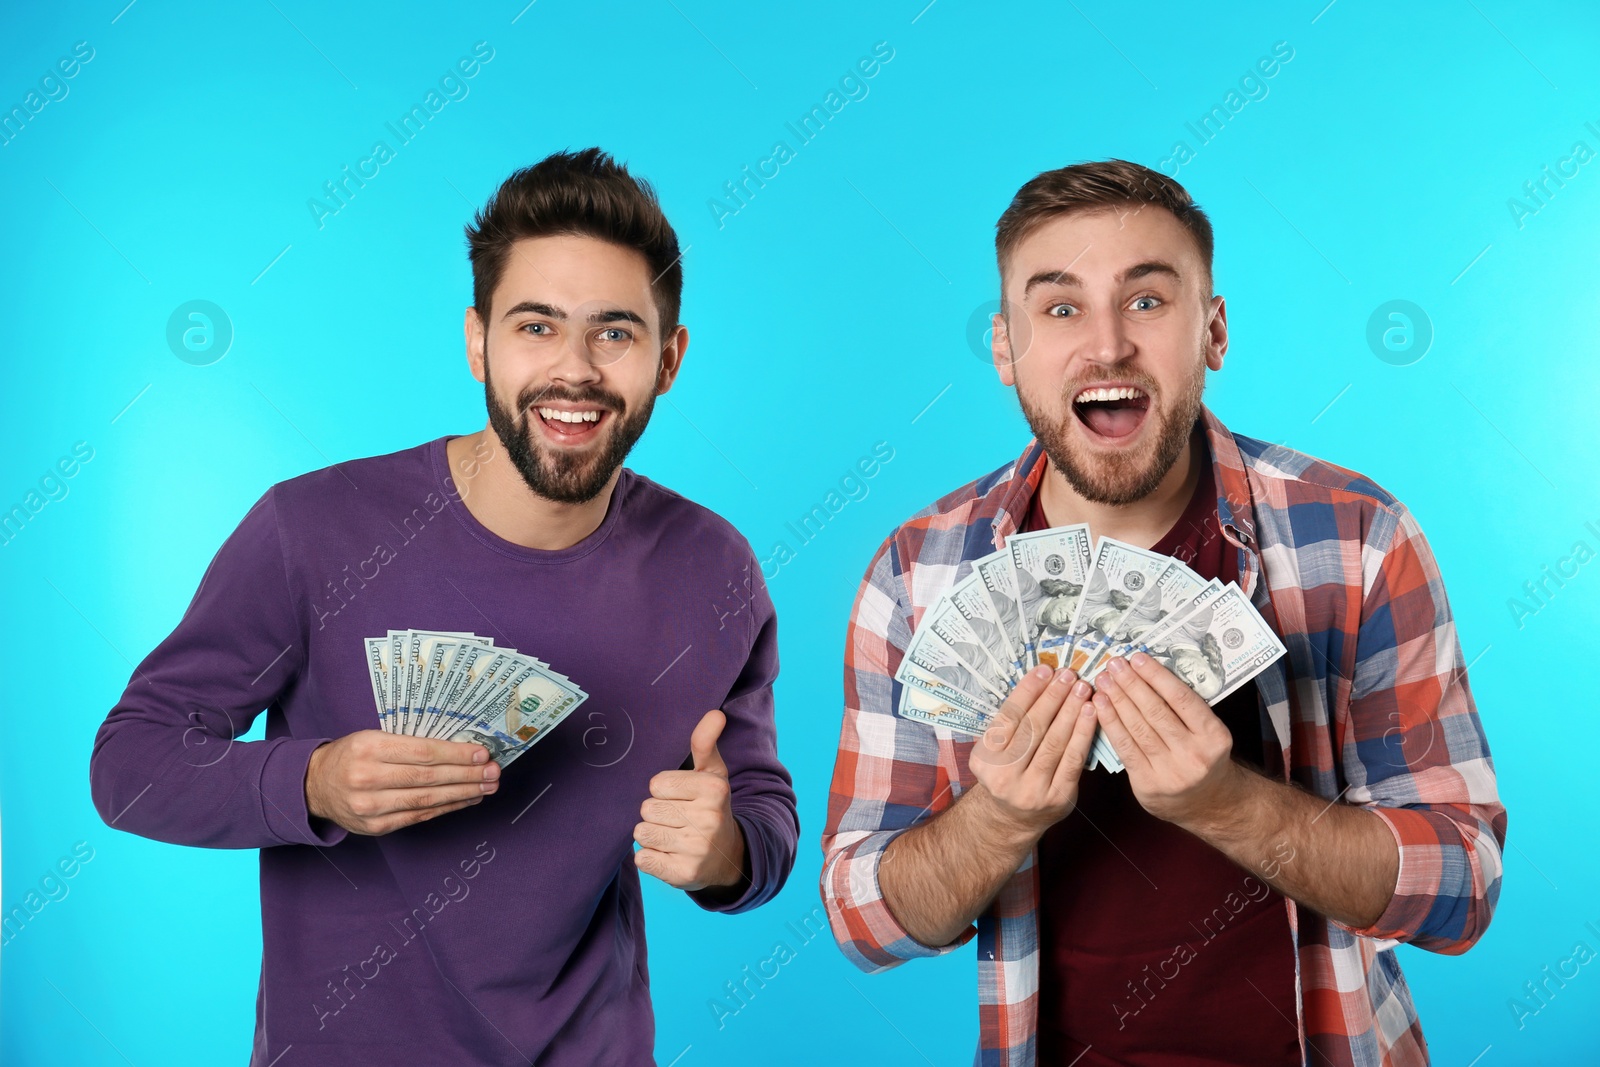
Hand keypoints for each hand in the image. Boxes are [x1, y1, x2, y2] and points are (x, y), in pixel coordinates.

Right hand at [305, 730, 498, 835]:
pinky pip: (419, 816)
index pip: (422, 752)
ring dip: (462, 793)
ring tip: (486, 787)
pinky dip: (446, 808)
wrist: (314, 786)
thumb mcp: (372, 737)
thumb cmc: (351, 755)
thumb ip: (409, 742)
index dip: (456, 755)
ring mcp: (371, 807)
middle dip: (466, 775)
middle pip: (428, 778)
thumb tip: (458, 747)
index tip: (481, 753)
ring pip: (426, 800)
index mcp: (368, 748)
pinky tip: (466, 799)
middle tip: (493, 772)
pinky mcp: (376, 827)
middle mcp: (367, 778)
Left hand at [634, 709, 747, 892]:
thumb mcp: (712, 774)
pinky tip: (671, 856)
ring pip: (642, 833)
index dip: (664, 791)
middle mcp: (709, 819)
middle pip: (647, 809)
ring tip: (675, 837)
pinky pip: (643, 860)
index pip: (656, 783)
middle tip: (679, 820)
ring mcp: (697, 849)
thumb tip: (715, 713)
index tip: (682, 798)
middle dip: (657, 814)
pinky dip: (651, 858)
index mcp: (714, 788)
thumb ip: (705, 743)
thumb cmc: (711, 807)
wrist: (729, 856)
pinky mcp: (684, 874)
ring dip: (653, 836)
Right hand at [967, 664, 1098, 837]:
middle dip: (1053, 697)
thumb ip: (1013, 722)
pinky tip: (1091, 713)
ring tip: (1082, 688)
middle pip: (1033, 728)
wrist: (1012, 818)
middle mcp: (1004, 776)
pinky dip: (1084, 733)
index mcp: (984, 759)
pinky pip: (1073, 759)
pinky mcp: (1058, 797)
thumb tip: (1043, 681)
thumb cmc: (1007, 772)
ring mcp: (1032, 789)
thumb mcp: (996, 750)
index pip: (1009, 717)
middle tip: (1068, 674)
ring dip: (1071, 710)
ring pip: (1055, 742)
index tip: (1044, 670)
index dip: (1028, 691)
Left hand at [1091, 652, 1240, 827]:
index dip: (1157, 676)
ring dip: (1117, 700)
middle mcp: (1194, 755)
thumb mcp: (1208, 733)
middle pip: (1156, 712)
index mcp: (1214, 737)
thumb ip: (1186, 709)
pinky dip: (1110, 723)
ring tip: (1103, 680)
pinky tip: (1099, 705)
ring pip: (1138, 728)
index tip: (1138, 658)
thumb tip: (1148, 672)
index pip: (1182, 699)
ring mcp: (1170, 772)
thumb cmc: (1204, 757)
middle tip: (1114, 664)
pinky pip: (1125, 747)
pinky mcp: (1148, 784)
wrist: (1209, 804)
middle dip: (1131, 684)